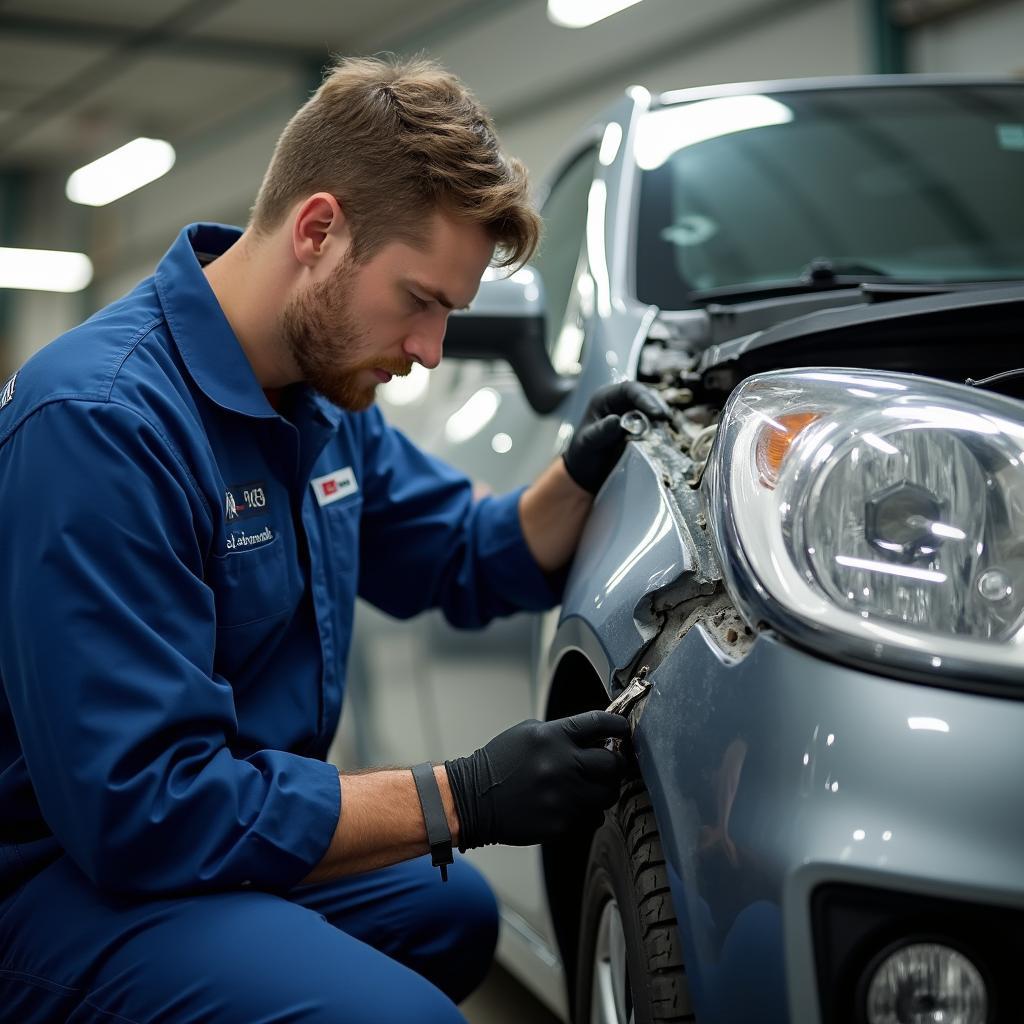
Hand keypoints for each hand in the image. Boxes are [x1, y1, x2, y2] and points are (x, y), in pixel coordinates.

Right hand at [444, 711, 629, 848]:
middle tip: (609, 764)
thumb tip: (597, 735)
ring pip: (608, 793)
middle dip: (615, 764)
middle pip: (613, 764)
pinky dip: (587, 811)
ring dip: (604, 789)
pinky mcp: (561, 823)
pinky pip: (592, 817)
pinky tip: (572, 804)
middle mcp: (560, 765)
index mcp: (552, 737)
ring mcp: (562, 797)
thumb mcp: (528, 734)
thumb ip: (563, 732)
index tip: (623, 729)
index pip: (600, 723)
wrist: (472, 799)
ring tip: (590, 786)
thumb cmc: (500, 764)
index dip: (618, 725)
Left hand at [562, 381, 670, 493]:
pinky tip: (664, 439)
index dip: (644, 398)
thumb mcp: (587, 443)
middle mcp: (621, 403)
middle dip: (657, 407)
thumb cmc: (583, 454)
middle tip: (666, 420)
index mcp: (605, 398)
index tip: (656, 413)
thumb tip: (616, 420)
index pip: (628, 389)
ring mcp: (633, 415)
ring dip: (660, 420)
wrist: (587, 471)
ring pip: (653, 410)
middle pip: (645, 397)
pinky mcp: (641, 428)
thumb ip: (600, 431)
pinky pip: (655, 425)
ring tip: (665, 432)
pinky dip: (660, 431)